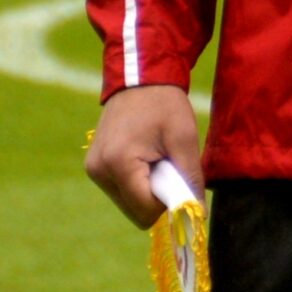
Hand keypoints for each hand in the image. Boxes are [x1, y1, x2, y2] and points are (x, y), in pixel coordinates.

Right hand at [84, 84, 204, 229]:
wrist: (141, 78)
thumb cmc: (165, 105)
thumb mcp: (184, 138)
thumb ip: (190, 177)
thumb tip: (198, 213)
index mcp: (118, 163)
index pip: (144, 210)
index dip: (168, 202)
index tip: (181, 180)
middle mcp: (99, 171)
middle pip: (135, 211)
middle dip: (157, 196)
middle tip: (168, 164)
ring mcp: (94, 170)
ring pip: (127, 203)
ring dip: (147, 189)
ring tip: (156, 157)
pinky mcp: (94, 166)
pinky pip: (121, 190)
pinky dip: (138, 182)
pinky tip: (145, 157)